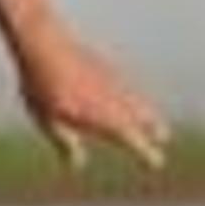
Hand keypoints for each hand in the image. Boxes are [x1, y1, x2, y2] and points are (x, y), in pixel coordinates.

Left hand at [13, 24, 170, 171]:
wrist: (43, 41)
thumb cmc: (41, 85)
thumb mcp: (46, 120)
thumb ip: (64, 142)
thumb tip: (77, 164)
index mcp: (103, 116)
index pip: (134, 140)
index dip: (147, 153)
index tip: (157, 163)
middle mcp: (113, 98)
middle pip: (144, 115)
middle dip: (154, 126)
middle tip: (163, 135)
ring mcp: (111, 77)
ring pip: (136, 96)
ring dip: (145, 108)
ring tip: (150, 117)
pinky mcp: (103, 62)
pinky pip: (124, 81)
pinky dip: (130, 92)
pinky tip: (126, 93)